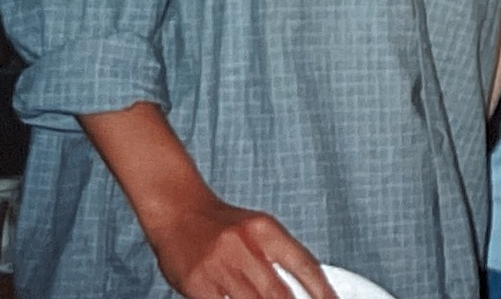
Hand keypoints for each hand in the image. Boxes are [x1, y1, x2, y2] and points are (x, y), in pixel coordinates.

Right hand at [144, 195, 335, 298]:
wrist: (178, 210)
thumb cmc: (222, 224)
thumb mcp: (257, 229)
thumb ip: (279, 256)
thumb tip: (307, 287)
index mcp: (265, 230)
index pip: (304, 265)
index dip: (322, 291)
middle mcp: (244, 245)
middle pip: (279, 293)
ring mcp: (219, 266)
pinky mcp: (197, 283)